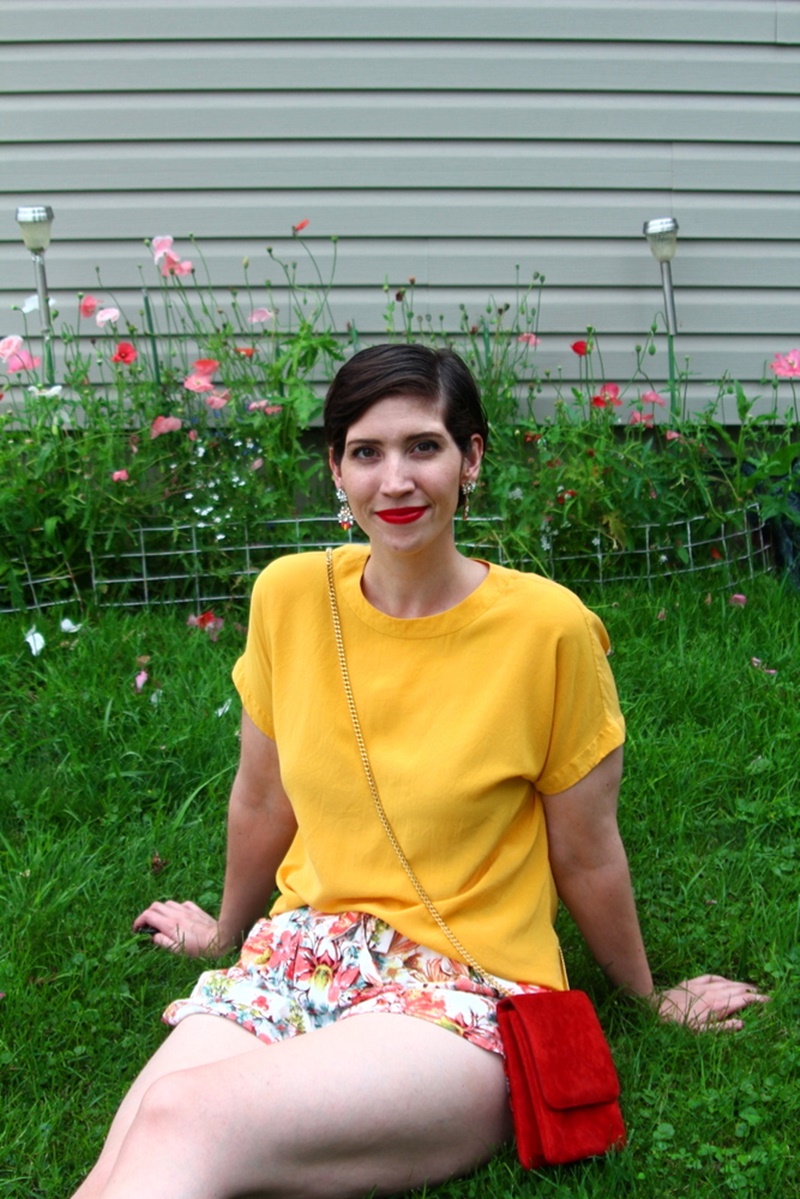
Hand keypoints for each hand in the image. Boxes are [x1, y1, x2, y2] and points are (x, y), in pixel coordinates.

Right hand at [133, 900, 225, 956]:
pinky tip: (178, 917)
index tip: (137, 930)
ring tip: (162, 922)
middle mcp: (175, 913)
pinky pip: (181, 904)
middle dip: (148, 914)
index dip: (139, 921)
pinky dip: (175, 909)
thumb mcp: (177, 950)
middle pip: (155, 906)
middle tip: (148, 926)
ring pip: (167, 903)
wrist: (218, 938)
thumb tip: (153, 936)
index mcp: (169, 924)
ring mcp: (185, 909)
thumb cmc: (197, 948)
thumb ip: (162, 942)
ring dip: (161, 911)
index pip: (147, 915)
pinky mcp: (195, 908)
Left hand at [654, 973, 768, 1030]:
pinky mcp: (691, 982)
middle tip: (762, 994)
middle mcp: (711, 992)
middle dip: (751, 991)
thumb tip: (742, 1023)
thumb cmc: (678, 1025)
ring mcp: (701, 985)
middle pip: (736, 988)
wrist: (655, 1009)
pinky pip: (710, 976)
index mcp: (716, 1005)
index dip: (756, 1000)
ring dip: (738, 983)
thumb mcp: (701, 1032)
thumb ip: (723, 1028)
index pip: (742, 1000)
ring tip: (749, 987)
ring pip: (725, 981)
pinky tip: (725, 979)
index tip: (767, 1001)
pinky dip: (721, 978)